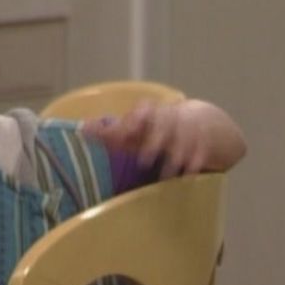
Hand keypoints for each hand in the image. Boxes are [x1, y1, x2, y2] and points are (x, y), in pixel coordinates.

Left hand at [80, 99, 246, 178]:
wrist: (197, 122)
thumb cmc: (153, 130)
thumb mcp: (132, 131)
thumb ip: (109, 133)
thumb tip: (80, 129)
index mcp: (150, 112)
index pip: (143, 110)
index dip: (136, 119)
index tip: (128, 131)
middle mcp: (170, 116)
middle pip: (164, 125)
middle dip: (155, 141)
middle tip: (144, 160)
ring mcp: (188, 127)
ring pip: (183, 140)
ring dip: (175, 157)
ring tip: (167, 175)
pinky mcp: (203, 139)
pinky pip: (201, 150)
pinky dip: (196, 161)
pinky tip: (189, 174)